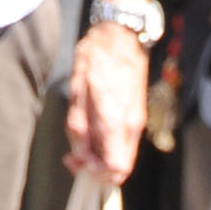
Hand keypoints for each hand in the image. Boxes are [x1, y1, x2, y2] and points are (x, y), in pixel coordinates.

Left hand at [65, 20, 147, 182]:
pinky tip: (92, 130)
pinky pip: (124, 142)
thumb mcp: (77, 88)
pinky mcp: (137, 114)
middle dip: (96, 170)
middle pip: (120, 169)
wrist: (121, 34)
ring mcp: (137, 121)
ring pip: (122, 156)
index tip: (75, 162)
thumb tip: (80, 154)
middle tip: (74, 156)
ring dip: (101, 157)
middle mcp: (131, 126)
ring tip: (79, 142)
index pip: (114, 169)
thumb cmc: (96, 56)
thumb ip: (78, 124)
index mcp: (115, 121)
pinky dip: (108, 145)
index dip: (94, 174)